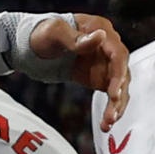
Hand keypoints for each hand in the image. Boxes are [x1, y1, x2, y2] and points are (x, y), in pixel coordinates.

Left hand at [25, 14, 130, 129]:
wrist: (32, 45)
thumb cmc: (42, 33)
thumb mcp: (54, 33)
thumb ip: (76, 39)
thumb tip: (101, 36)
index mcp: (101, 30)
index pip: (118, 54)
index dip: (118, 74)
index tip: (114, 93)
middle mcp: (108, 46)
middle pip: (121, 72)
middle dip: (118, 94)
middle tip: (112, 114)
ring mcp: (105, 63)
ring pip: (119, 86)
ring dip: (116, 106)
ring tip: (108, 123)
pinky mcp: (99, 77)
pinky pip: (110, 94)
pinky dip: (110, 108)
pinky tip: (107, 124)